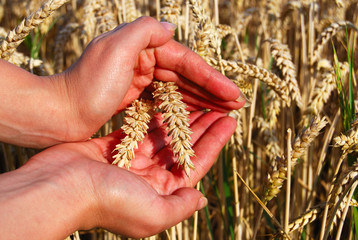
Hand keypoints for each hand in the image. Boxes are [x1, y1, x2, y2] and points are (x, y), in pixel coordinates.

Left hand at [0, 16, 244, 147]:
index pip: (185, 62)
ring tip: (224, 112)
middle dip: (212, 90)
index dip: (211, 78)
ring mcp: (139, 79)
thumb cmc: (86, 84)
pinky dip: (181, 107)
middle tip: (237, 105)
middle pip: (185, 76)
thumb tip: (170, 28)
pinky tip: (197, 115)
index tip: (233, 94)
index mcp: (142, 47)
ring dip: (201, 100)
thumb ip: (145, 31)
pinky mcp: (133, 97)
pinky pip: (165, 101)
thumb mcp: (115, 48)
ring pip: (178, 89)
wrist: (59, 112)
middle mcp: (142, 60)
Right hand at [0, 111, 235, 238]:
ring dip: (180, 118)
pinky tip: (167, 101)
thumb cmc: (107, 202)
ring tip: (197, 100)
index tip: (229, 122)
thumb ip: (180, 206)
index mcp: (161, 193)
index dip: (214, 143)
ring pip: (163, 135)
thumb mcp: (153, 213)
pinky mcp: (114, 146)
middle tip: (217, 106)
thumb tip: (201, 199)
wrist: (58, 189)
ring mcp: (131, 161)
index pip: (195, 164)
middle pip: (182, 147)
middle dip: (201, 128)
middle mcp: (148, 178)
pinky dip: (154, 115)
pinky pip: (140, 127)